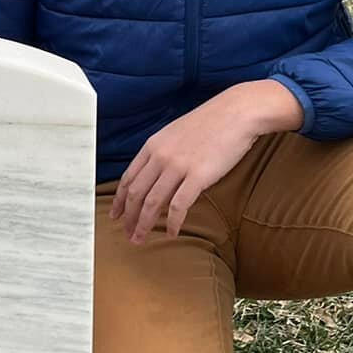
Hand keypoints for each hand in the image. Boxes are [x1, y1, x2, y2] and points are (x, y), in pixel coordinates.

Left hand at [110, 82, 303, 242]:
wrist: (237, 112)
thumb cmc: (211, 123)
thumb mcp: (176, 133)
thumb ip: (164, 153)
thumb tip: (158, 175)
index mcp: (153, 145)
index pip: (128, 178)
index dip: (119, 200)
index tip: (115, 214)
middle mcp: (160, 156)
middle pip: (136, 193)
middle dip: (128, 217)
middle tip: (127, 234)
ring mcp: (178, 166)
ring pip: (152, 202)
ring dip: (144, 224)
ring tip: (141, 239)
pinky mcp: (198, 176)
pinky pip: (178, 206)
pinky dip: (172, 222)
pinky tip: (171, 232)